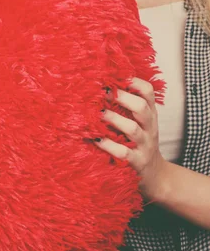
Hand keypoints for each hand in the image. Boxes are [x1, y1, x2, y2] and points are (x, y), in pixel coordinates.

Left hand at [95, 76, 167, 201]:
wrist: (155, 175)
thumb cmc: (139, 142)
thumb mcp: (138, 122)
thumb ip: (126, 106)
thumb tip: (99, 84)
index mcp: (149, 114)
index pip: (148, 92)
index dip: (134, 82)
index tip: (116, 75)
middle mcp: (149, 127)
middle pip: (142, 108)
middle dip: (123, 98)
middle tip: (103, 92)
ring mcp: (144, 145)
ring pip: (133, 129)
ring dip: (113, 119)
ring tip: (97, 113)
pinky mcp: (137, 163)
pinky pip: (123, 153)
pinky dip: (108, 145)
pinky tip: (95, 139)